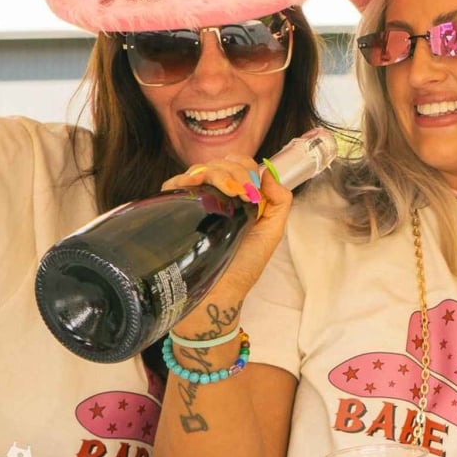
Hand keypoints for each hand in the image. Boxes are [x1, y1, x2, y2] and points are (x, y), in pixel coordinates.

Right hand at [162, 155, 292, 312]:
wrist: (218, 293)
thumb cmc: (243, 266)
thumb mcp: (271, 232)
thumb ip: (280, 202)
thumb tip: (269, 173)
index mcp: (237, 198)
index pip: (238, 166)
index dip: (247, 169)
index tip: (253, 189)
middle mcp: (214, 196)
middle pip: (220, 164)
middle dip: (236, 172)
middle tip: (244, 192)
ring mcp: (194, 202)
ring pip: (201, 169)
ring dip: (219, 173)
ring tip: (231, 192)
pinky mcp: (176, 210)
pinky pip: (176, 182)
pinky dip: (191, 178)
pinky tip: (205, 188)